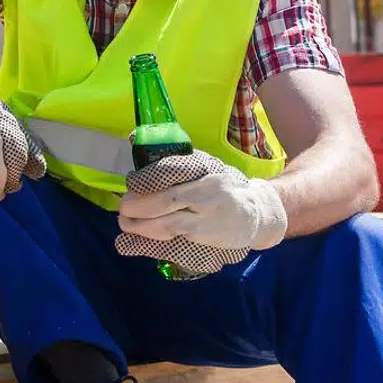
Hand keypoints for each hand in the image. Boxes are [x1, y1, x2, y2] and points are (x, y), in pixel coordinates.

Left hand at [117, 151, 287, 250]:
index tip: (132, 182)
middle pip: (168, 199)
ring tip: (125, 223)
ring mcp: (209, 217)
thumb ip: (177, 163)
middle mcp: (208, 191)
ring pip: (170, 223)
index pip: (173, 170)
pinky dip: (152, 239)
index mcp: (206, 168)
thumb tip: (135, 142)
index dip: (148, 177)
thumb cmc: (223, 186)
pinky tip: (135, 241)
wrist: (258, 212)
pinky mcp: (207, 236)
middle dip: (139, 205)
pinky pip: (175, 239)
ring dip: (141, 225)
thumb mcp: (206, 166)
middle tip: (123, 207)